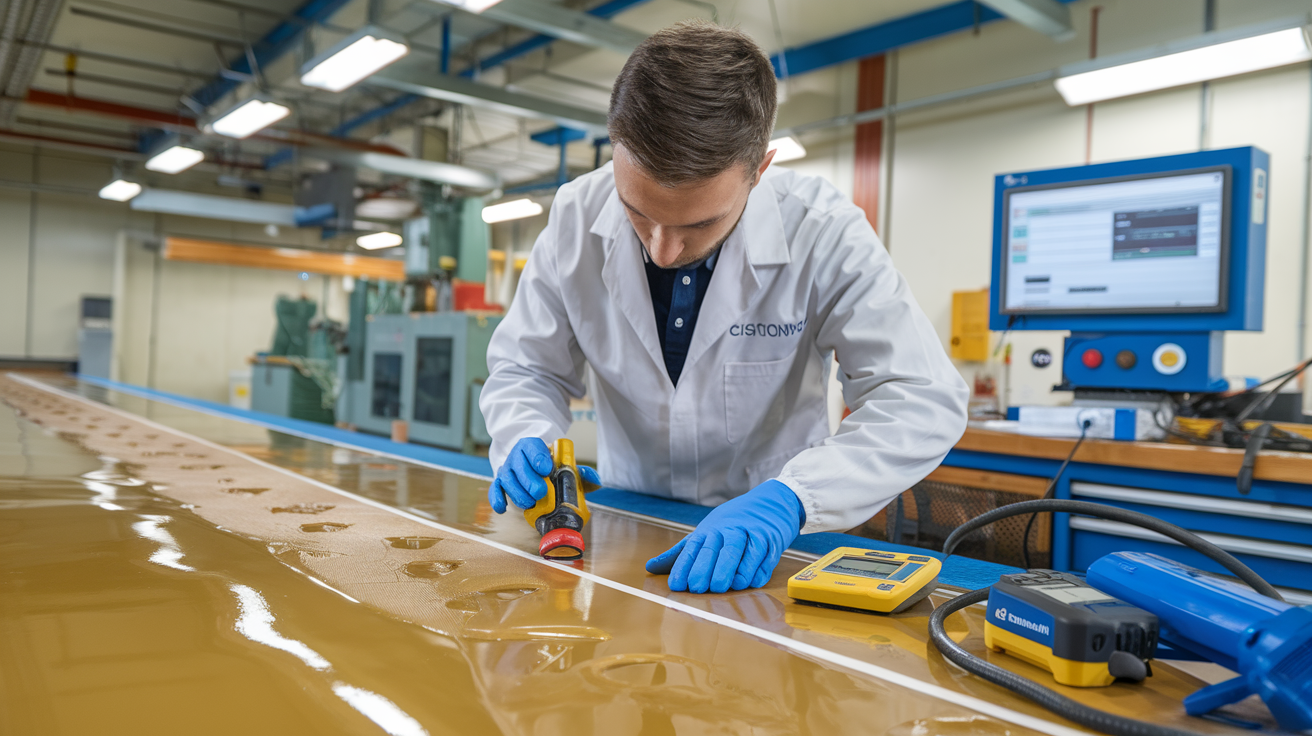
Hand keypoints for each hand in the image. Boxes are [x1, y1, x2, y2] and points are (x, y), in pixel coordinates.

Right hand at [488, 438, 600, 513]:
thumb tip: (596, 481)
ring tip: (530, 503)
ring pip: (507, 480)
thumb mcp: (565, 464)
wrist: (529, 461)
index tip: (547, 469)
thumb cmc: (550, 465)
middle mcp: (517, 456)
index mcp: (533, 446)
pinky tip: (503, 509)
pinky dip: (497, 499)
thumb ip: (581, 471)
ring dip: (518, 493)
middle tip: (541, 492)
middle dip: (529, 480)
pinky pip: (495, 489)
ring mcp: (507, 469)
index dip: (538, 457)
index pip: (532, 447)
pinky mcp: (500, 482)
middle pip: (518, 465)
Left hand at [645, 479, 803, 592]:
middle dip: (705, 569)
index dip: (684, 567)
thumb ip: (681, 553)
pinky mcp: (770, 540)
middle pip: (715, 549)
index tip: (676, 585)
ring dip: (729, 571)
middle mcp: (729, 530)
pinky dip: (754, 571)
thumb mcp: (706, 533)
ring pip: (739, 552)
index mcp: (710, 529)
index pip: (693, 548)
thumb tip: (651, 566)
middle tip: (697, 588)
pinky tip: (745, 582)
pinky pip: (762, 557)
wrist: (771, 503)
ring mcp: (750, 533)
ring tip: (721, 587)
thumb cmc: (735, 523)